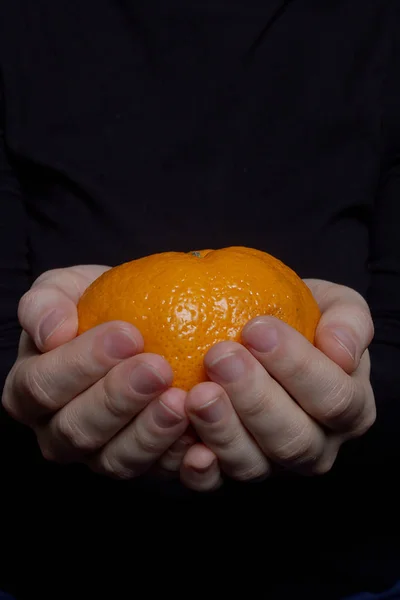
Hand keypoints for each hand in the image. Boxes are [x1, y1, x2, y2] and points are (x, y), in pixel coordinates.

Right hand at [1, 266, 192, 479]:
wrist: (140, 326)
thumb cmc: (96, 307)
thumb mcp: (65, 288)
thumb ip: (46, 302)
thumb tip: (52, 332)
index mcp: (30, 390)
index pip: (43, 385)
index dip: (82, 364)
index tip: (128, 334)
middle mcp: (58, 432)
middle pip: (77, 430)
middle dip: (119, 399)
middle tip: (159, 368)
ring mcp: (99, 455)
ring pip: (116, 460)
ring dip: (150, 432)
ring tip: (181, 400)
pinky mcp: (141, 467)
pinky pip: (158, 474)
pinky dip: (181, 461)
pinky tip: (202, 442)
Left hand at [180, 280, 375, 491]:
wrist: (263, 341)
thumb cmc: (301, 320)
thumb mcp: (334, 305)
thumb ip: (349, 321)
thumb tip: (340, 350)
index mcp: (350, 409)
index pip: (333, 397)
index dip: (297, 366)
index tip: (256, 328)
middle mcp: (316, 447)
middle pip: (293, 439)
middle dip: (254, 398)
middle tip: (219, 356)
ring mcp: (273, 466)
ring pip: (253, 464)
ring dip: (222, 430)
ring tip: (196, 392)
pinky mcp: (231, 474)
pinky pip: (214, 483)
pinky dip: (200, 470)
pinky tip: (187, 446)